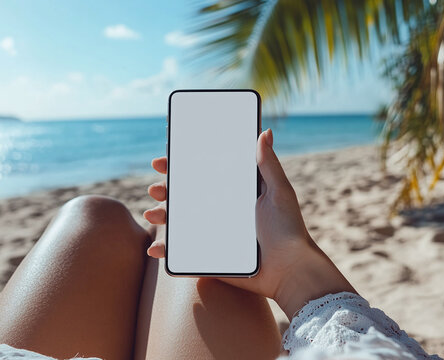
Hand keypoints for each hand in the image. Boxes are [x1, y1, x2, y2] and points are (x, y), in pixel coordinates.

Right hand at [144, 129, 354, 317]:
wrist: (291, 271)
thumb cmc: (289, 230)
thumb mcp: (279, 192)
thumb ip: (268, 164)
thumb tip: (265, 131)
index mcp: (234, 193)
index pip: (203, 174)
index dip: (183, 166)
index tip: (165, 159)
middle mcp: (221, 211)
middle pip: (186, 196)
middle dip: (166, 190)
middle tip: (155, 188)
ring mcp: (213, 235)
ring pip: (179, 223)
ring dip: (161, 217)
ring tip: (152, 214)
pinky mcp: (210, 257)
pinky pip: (183, 253)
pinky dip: (166, 251)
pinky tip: (156, 249)